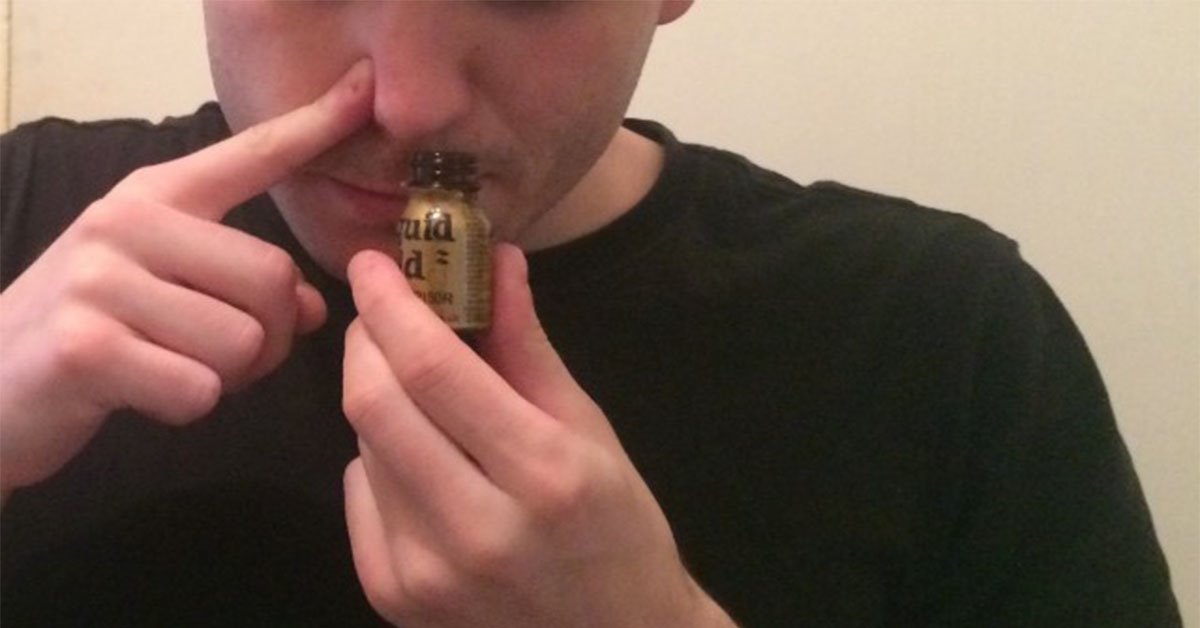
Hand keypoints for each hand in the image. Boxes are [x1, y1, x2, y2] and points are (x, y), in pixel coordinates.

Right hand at [0, 61, 373, 494]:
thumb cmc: (98, 328)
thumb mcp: (166, 285)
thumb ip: (243, 282)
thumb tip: (312, 307)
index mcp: (156, 195)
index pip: (250, 154)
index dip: (312, 125)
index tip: (362, 90)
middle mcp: (127, 221)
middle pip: (273, 279)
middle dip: (270, 338)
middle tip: (228, 356)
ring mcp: (99, 279)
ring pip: (243, 342)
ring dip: (229, 378)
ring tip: (179, 368)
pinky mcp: (85, 347)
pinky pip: (199, 390)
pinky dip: (188, 407)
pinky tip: (146, 393)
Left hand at [341, 245, 735, 626]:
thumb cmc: (618, 531)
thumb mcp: (590, 432)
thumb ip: (528, 347)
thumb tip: (494, 261)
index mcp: (543, 473)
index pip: (433, 369)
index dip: (391, 304)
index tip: (375, 262)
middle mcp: (476, 528)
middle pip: (375, 404)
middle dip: (366, 340)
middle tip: (383, 312)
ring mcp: (426, 573)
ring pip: (361, 446)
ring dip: (379, 399)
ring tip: (423, 396)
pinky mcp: (394, 597)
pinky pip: (360, 495)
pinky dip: (378, 460)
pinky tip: (424, 464)